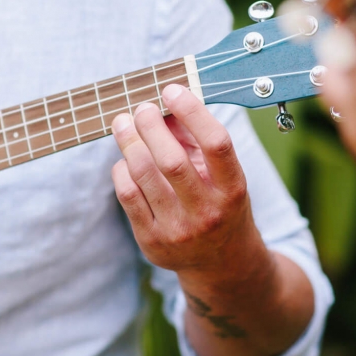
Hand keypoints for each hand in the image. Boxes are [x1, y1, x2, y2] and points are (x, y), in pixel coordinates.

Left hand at [111, 84, 314, 355]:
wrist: (223, 265)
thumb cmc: (221, 206)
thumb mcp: (224, 176)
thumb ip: (197, 141)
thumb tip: (166, 104)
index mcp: (233, 189)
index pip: (216, 143)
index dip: (192, 111)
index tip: (172, 90)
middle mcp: (208, 212)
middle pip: (171, 159)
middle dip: (150, 125)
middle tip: (141, 107)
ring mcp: (178, 230)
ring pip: (144, 174)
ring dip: (129, 141)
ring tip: (123, 124)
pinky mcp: (152, 242)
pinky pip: (128, 195)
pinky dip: (122, 170)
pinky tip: (124, 159)